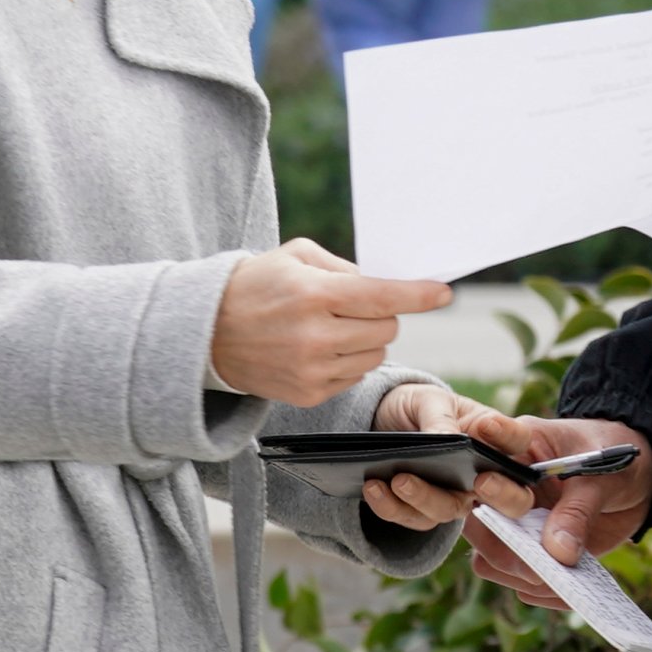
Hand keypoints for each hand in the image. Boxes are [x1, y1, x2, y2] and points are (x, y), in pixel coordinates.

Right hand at [209, 239, 447, 406]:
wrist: (206, 333)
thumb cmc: (257, 285)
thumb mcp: (297, 256)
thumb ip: (346, 267)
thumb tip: (389, 284)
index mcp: (313, 294)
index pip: (383, 296)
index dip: (419, 294)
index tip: (444, 293)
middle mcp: (314, 335)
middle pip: (386, 330)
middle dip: (381, 315)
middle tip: (354, 306)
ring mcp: (311, 370)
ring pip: (375, 357)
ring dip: (367, 341)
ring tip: (332, 328)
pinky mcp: (308, 395)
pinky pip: (355, 377)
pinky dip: (348, 362)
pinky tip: (319, 349)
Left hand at [359, 382, 537, 531]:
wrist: (379, 423)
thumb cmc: (418, 407)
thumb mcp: (428, 400)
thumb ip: (440, 417)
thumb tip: (447, 438)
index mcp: (492, 440)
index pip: (518, 441)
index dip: (510, 436)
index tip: (488, 425)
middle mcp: (481, 475)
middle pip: (511, 499)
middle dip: (501, 494)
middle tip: (480, 482)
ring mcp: (453, 498)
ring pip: (453, 511)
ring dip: (425, 498)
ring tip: (399, 480)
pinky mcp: (421, 512)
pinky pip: (413, 519)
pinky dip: (391, 506)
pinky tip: (374, 488)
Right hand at [455, 415, 651, 607]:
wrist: (640, 475)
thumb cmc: (614, 457)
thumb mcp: (600, 475)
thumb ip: (578, 510)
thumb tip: (557, 553)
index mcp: (511, 453)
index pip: (478, 479)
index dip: (492, 499)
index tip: (524, 509)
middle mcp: (504, 494)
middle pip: (479, 530)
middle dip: (508, 552)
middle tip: (545, 566)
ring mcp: (517, 527)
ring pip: (492, 563)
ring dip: (523, 578)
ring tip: (565, 582)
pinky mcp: (535, 554)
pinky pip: (523, 584)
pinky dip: (545, 593)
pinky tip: (574, 590)